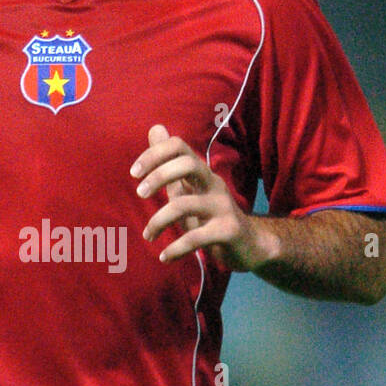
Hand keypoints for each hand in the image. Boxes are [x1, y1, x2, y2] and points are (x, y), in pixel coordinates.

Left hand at [130, 124, 277, 269]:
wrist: (251, 245)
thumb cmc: (211, 216)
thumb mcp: (188, 188)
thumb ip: (169, 164)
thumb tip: (155, 128)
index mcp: (202, 172)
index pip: (179, 146)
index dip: (154, 154)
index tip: (134, 173)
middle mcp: (214, 184)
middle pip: (186, 164)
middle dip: (158, 176)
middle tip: (139, 194)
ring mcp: (223, 207)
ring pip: (184, 204)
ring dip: (158, 221)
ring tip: (148, 236)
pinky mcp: (228, 231)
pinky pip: (196, 238)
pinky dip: (175, 248)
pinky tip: (165, 257)